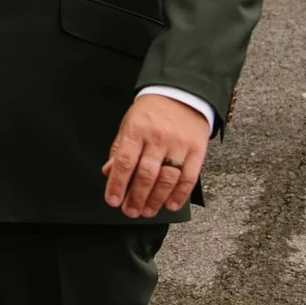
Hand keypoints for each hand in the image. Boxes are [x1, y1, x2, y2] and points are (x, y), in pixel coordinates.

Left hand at [102, 95, 208, 218]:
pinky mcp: (196, 149)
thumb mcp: (129, 124)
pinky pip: (189, 177)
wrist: (182, 92)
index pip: (125, 162)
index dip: (118, 185)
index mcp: (137, 130)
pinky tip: (170, 205)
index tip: (113, 201)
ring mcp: (179, 144)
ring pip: (167, 178)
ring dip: (156, 200)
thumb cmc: (151, 111)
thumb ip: (119, 149)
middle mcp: (158, 137)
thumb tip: (109, 172)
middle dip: (137, 198)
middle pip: (146, 174)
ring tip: (148, 211)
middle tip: (130, 212)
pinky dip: (180, 194)